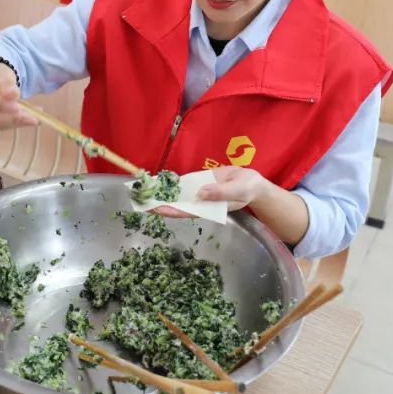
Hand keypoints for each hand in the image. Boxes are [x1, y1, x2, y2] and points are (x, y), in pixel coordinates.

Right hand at [0, 60, 36, 129]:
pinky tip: (29, 120)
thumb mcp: (2, 72)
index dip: (0, 104)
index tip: (17, 107)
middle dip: (12, 117)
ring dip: (17, 122)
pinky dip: (15, 124)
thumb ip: (6, 82)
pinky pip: (0, 127)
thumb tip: (12, 95)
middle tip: (33, 117)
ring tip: (35, 117)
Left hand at [153, 166, 270, 217]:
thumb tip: (200, 193)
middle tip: (141, 203)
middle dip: (160, 204)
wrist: (251, 182)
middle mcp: (199, 202)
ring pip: (176, 195)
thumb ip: (220, 192)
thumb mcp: (237, 190)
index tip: (157, 210)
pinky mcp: (197, 183)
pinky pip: (181, 184)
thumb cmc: (247, 189)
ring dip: (161, 194)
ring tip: (143, 193)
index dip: (171, 211)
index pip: (186, 212)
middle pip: (176, 205)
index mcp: (208, 209)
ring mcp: (197, 193)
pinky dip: (169, 183)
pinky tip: (156, 181)